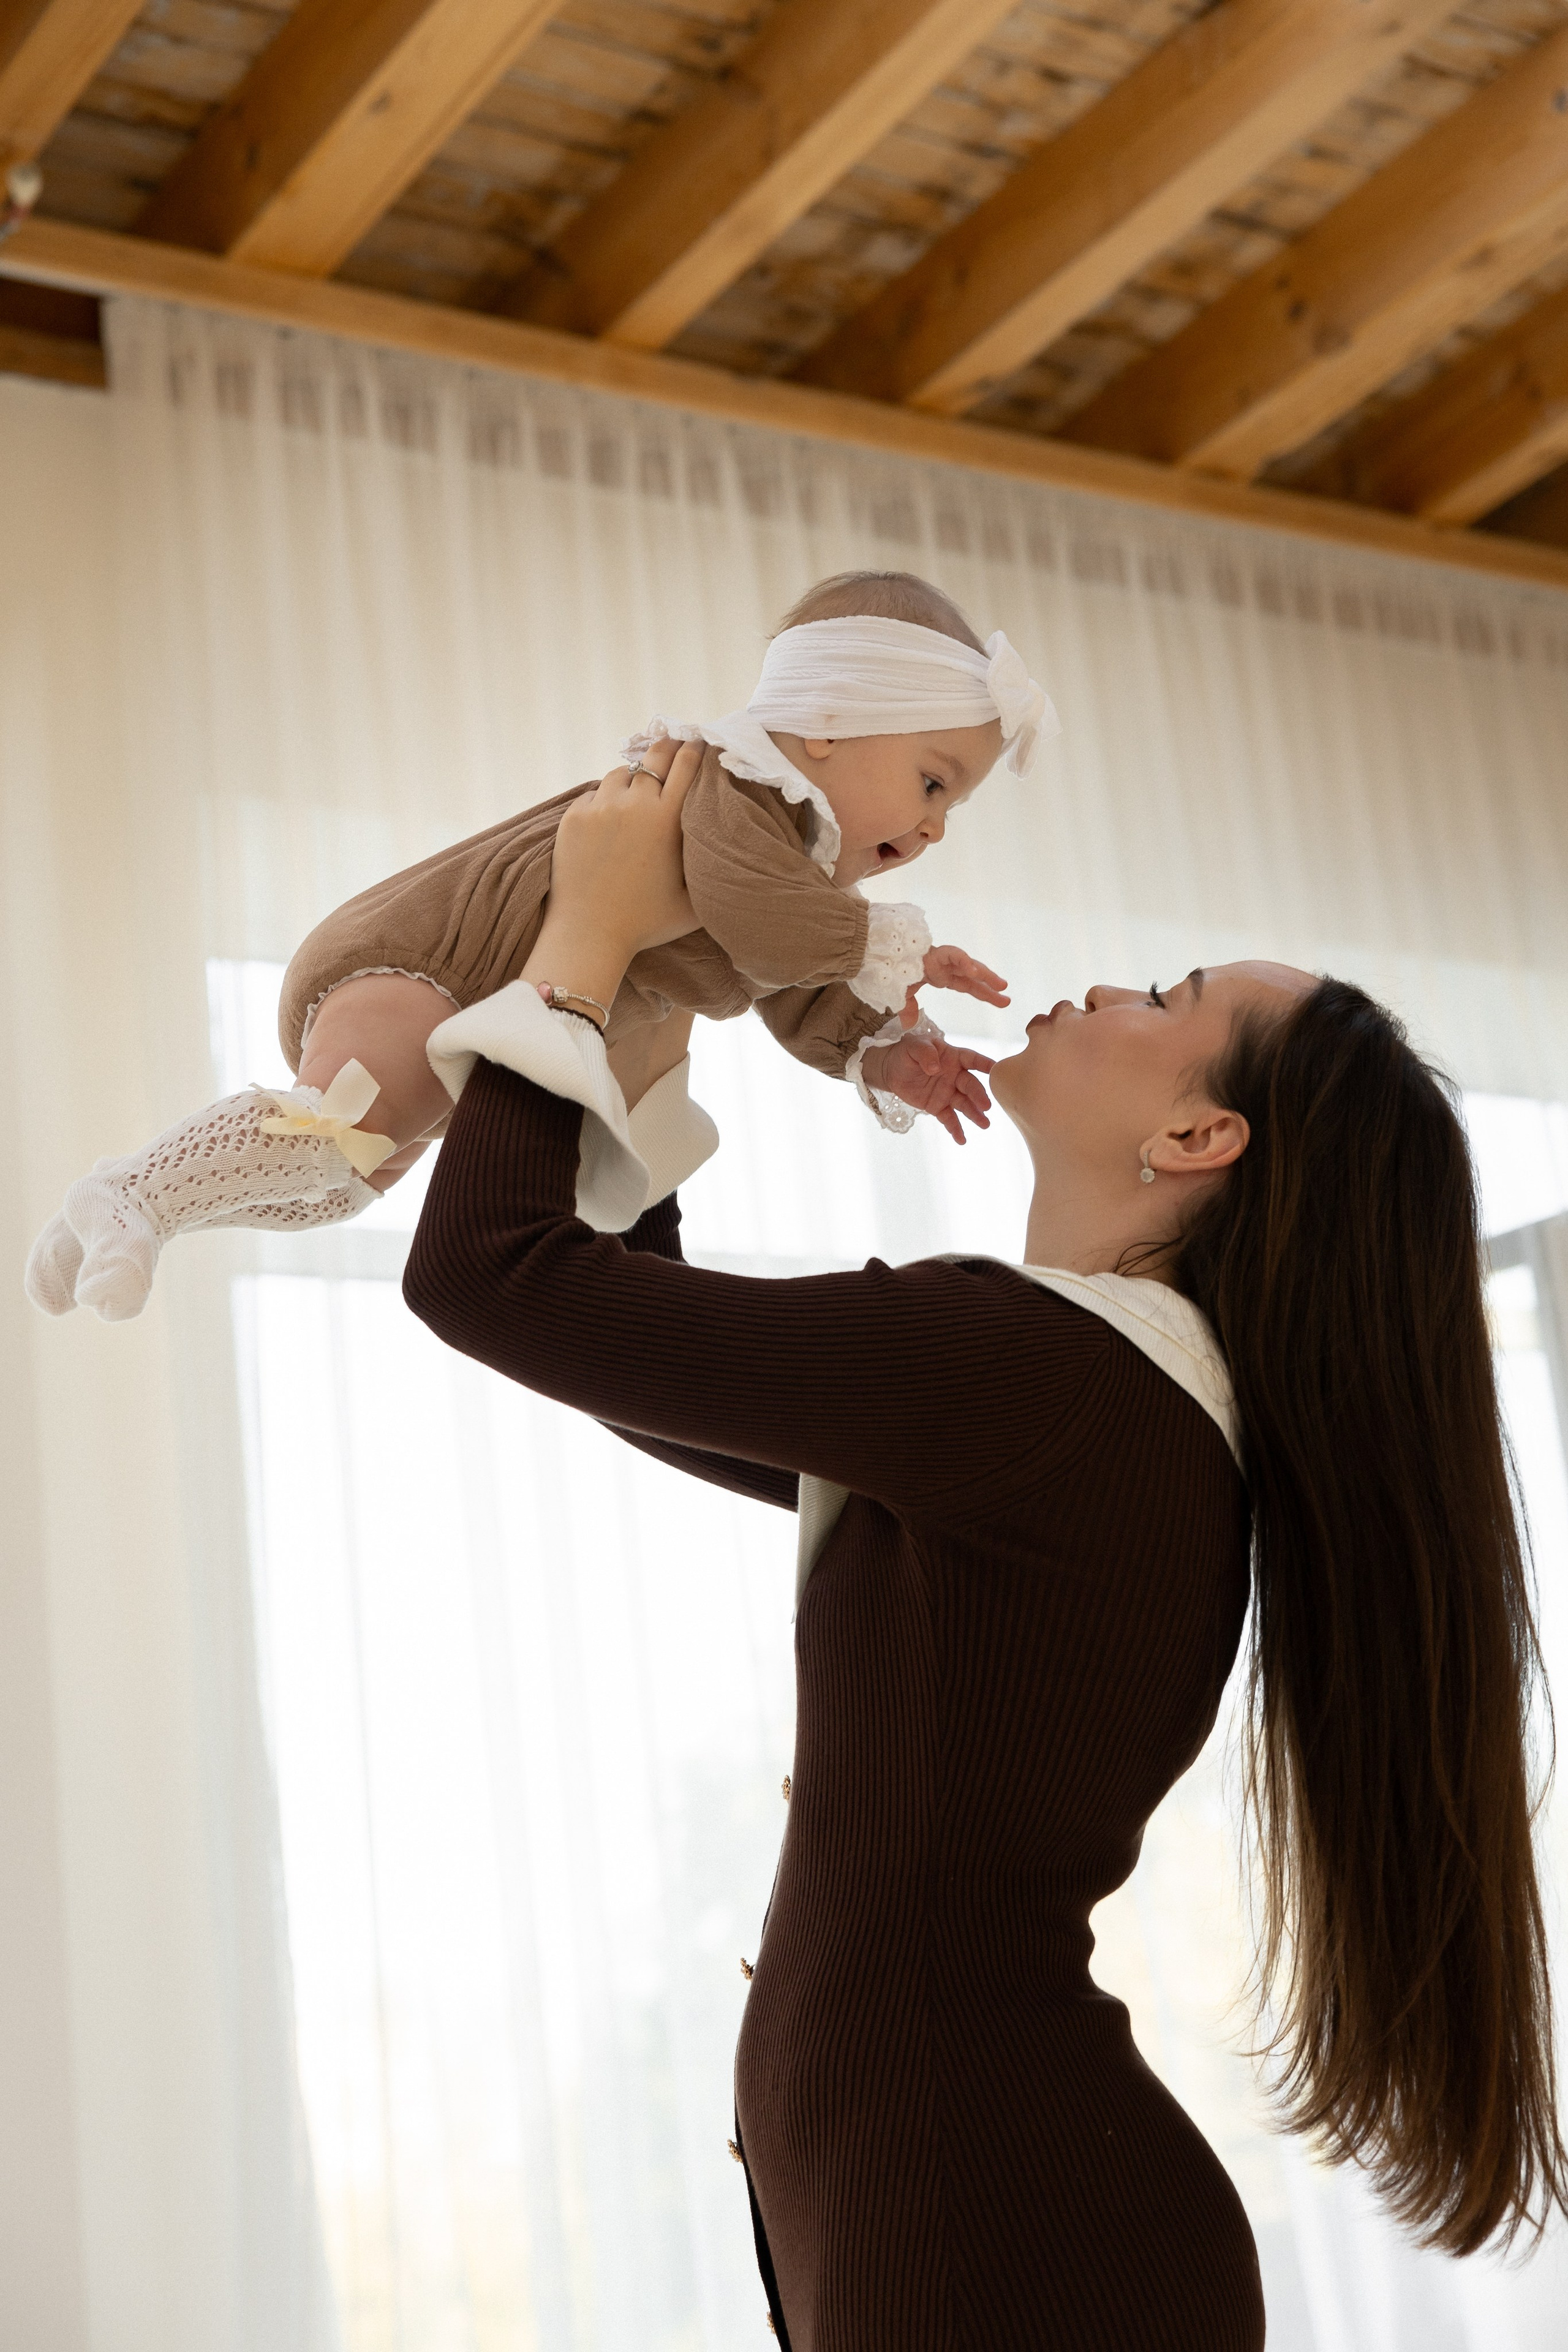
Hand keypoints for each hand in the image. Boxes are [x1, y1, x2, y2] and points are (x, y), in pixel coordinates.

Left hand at [524, 739, 701, 1017]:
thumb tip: (737, 855)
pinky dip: (605, 800)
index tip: (702, 741)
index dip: (697, 748)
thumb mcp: (694, 902)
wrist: (589, 935)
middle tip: (675, 742)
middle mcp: (634, 805)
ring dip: (633, 777)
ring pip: (621, 773)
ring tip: (639, 789)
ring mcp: (599, 808)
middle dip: (668, 747)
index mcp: (667, 819)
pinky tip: (611, 816)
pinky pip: (594, 794)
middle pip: (655, 756)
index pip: (687, 764)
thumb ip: (714, 870)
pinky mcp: (573, 818)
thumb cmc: (646, 924)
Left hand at [860, 1035, 995, 1145]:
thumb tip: (935, 1068)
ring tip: (984, 1124)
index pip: (972, 1059)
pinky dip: (955, 1129)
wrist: (891, 1070)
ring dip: (974, 1114)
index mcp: (953, 1057)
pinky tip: (961, 1140)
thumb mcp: (913, 1046)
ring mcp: (948, 1093)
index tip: (996, 1069)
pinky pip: (949, 1119)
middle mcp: (955, 1076)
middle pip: (970, 1085)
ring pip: (964, 1104)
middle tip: (986, 1106)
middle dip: (978, 1095)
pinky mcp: (938, 1107)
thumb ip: (925, 1053)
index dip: (984, 1064)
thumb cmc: (906, 1053)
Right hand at [898, 944, 1009, 1028]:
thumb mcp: (901, 997)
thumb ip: (907, 1009)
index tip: (1002, 1002)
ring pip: (968, 965)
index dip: (984, 993)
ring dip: (985, 975)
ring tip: (1001, 986)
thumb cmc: (889, 972)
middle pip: (973, 977)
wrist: (878, 957)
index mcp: (940, 976)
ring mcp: (941, 958)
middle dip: (990, 986)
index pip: (968, 985)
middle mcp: (944, 966)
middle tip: (1007, 999)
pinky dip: (965, 963)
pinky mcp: (934, 952)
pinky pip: (954, 955)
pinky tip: (976, 972)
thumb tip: (908, 1023)